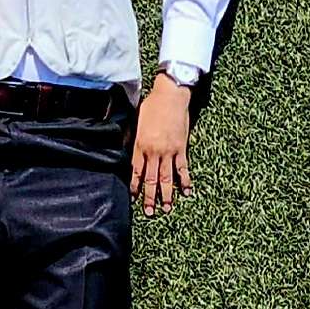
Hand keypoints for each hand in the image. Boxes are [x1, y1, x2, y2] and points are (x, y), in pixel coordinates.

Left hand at [131, 74, 193, 213]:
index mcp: (140, 145)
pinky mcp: (181, 149)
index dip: (135, 186)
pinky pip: (183, 169)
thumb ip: (130, 137)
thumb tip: (123, 147)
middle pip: (151, 179)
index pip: (136, 171)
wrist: (171, 96)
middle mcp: (154, 151)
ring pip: (166, 178)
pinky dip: (185, 181)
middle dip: (149, 197)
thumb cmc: (152, 106)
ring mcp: (169, 151)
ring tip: (166, 209)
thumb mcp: (136, 121)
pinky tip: (186, 192)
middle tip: (149, 212)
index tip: (134, 198)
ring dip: (166, 195)